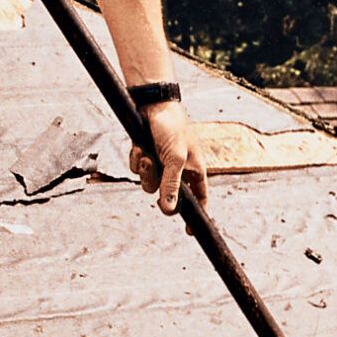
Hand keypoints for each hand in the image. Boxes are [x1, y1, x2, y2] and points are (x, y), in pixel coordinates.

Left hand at [130, 99, 207, 214]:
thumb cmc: (172, 127)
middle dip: (157, 186)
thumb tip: (169, 209)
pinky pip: (138, 170)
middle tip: (153, 172)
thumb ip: (172, 184)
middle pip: (167, 196)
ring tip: (145, 154)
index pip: (199, 199)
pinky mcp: (147, 155)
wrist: (152, 104)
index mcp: (195, 171)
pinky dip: (136, 160)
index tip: (189, 232)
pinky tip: (139, 147)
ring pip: (149, 184)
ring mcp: (161, 163)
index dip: (196, 216)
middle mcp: (178, 170)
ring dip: (145, 171)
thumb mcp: (174, 158)